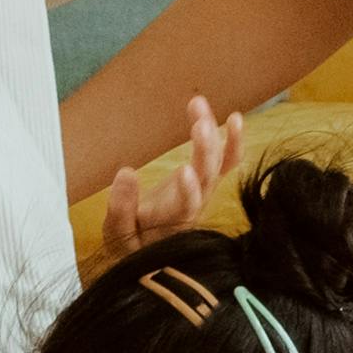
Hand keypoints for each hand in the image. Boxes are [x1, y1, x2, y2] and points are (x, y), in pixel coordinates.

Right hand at [98, 98, 246, 252]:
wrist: (151, 248)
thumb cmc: (131, 243)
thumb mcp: (117, 232)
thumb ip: (121, 207)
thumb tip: (126, 172)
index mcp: (171, 221)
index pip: (185, 207)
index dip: (188, 191)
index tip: (184, 170)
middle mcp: (195, 206)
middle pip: (206, 178)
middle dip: (204, 150)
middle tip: (199, 123)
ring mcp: (204, 192)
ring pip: (216, 163)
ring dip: (212, 134)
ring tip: (198, 104)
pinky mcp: (207, 181)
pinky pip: (226, 161)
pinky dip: (232, 141)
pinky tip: (235, 118)